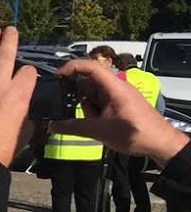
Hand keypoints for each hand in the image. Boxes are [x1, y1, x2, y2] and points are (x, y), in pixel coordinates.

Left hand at [0, 25, 36, 165]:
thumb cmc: (5, 146)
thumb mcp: (25, 129)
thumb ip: (24, 113)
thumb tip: (23, 109)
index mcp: (19, 95)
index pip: (27, 73)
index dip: (28, 72)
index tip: (25, 74)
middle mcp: (0, 86)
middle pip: (7, 58)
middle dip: (10, 42)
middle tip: (11, 30)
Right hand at [55, 57, 190, 164]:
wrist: (160, 144)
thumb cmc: (135, 133)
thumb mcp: (100, 131)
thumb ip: (74, 127)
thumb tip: (52, 126)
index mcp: (115, 87)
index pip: (91, 67)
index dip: (72, 67)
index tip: (56, 76)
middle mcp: (116, 88)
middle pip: (88, 81)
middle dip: (76, 94)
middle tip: (62, 105)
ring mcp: (118, 96)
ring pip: (92, 94)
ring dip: (85, 106)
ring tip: (88, 123)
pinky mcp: (119, 105)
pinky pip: (99, 102)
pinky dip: (92, 111)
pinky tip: (92, 124)